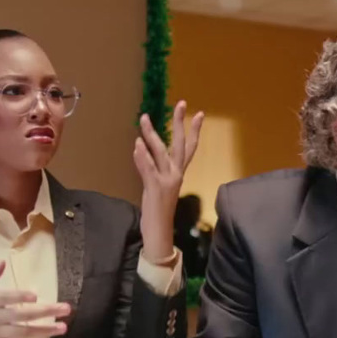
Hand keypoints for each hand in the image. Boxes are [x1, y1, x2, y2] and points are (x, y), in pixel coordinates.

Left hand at [134, 100, 203, 263]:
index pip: (189, 148)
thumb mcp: (156, 185)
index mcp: (178, 173)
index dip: (194, 130)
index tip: (199, 113)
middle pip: (179, 144)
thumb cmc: (157, 211)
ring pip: (160, 153)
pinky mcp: (155, 189)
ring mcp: (166, 181)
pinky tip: (137, 145)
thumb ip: (152, 167)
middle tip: (181, 104)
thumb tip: (142, 149)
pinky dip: (142, 157)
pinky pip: (148, 169)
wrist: (159, 233)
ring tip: (144, 118)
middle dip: (179, 123)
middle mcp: (176, 174)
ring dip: (151, 134)